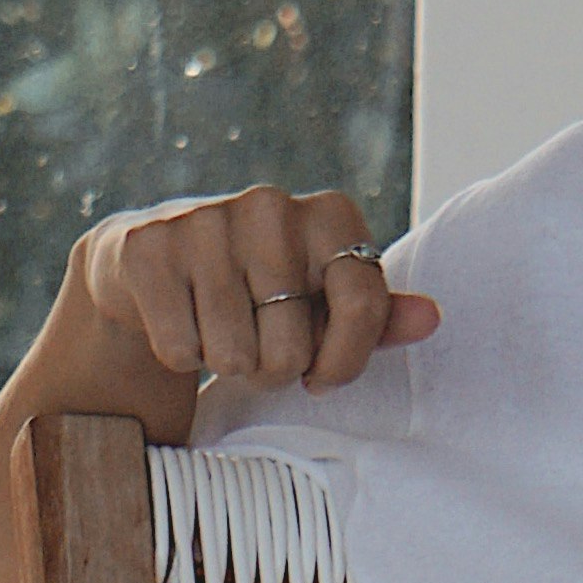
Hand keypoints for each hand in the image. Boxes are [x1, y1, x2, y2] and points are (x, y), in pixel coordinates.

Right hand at [65, 181, 439, 411]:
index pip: (364, 307)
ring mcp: (206, 221)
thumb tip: (432, 319)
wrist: (155, 260)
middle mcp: (271, 205)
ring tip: (221, 329)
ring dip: (228, 364)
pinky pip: (182, 349)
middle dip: (274, 367)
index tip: (324, 377)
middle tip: (258, 341)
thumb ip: (377, 314)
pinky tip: (182, 319)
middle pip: (291, 349)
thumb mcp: (325, 298)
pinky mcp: (150, 249)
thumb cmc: (260, 288)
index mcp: (330, 214)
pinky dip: (182, 353)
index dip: (344, 363)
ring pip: (235, 357)